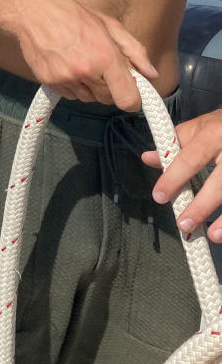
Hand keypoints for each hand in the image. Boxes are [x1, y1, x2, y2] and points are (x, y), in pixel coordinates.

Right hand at [16, 0, 155, 109]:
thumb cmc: (73, 14)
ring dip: (91, 87)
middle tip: (102, 67)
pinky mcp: (49, 82)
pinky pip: (70, 95)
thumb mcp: (109, 25)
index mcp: (105, 56)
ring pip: (89, 99)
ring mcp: (65, 78)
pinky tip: (68, 66)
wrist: (33, 12)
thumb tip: (151, 74)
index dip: (133, 100)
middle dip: (111, 87)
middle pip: (108, 99)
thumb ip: (134, 51)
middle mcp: (86, 71)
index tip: (131, 92)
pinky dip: (73, 86)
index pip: (127, 99)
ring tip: (82, 63)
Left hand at [145, 109, 221, 239]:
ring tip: (212, 236)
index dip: (173, 178)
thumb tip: (148, 158)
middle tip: (183, 224)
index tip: (159, 196)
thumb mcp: (199, 128)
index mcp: (214, 134)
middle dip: (201, 206)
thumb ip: (175, 144)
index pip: (190, 158)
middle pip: (219, 183)